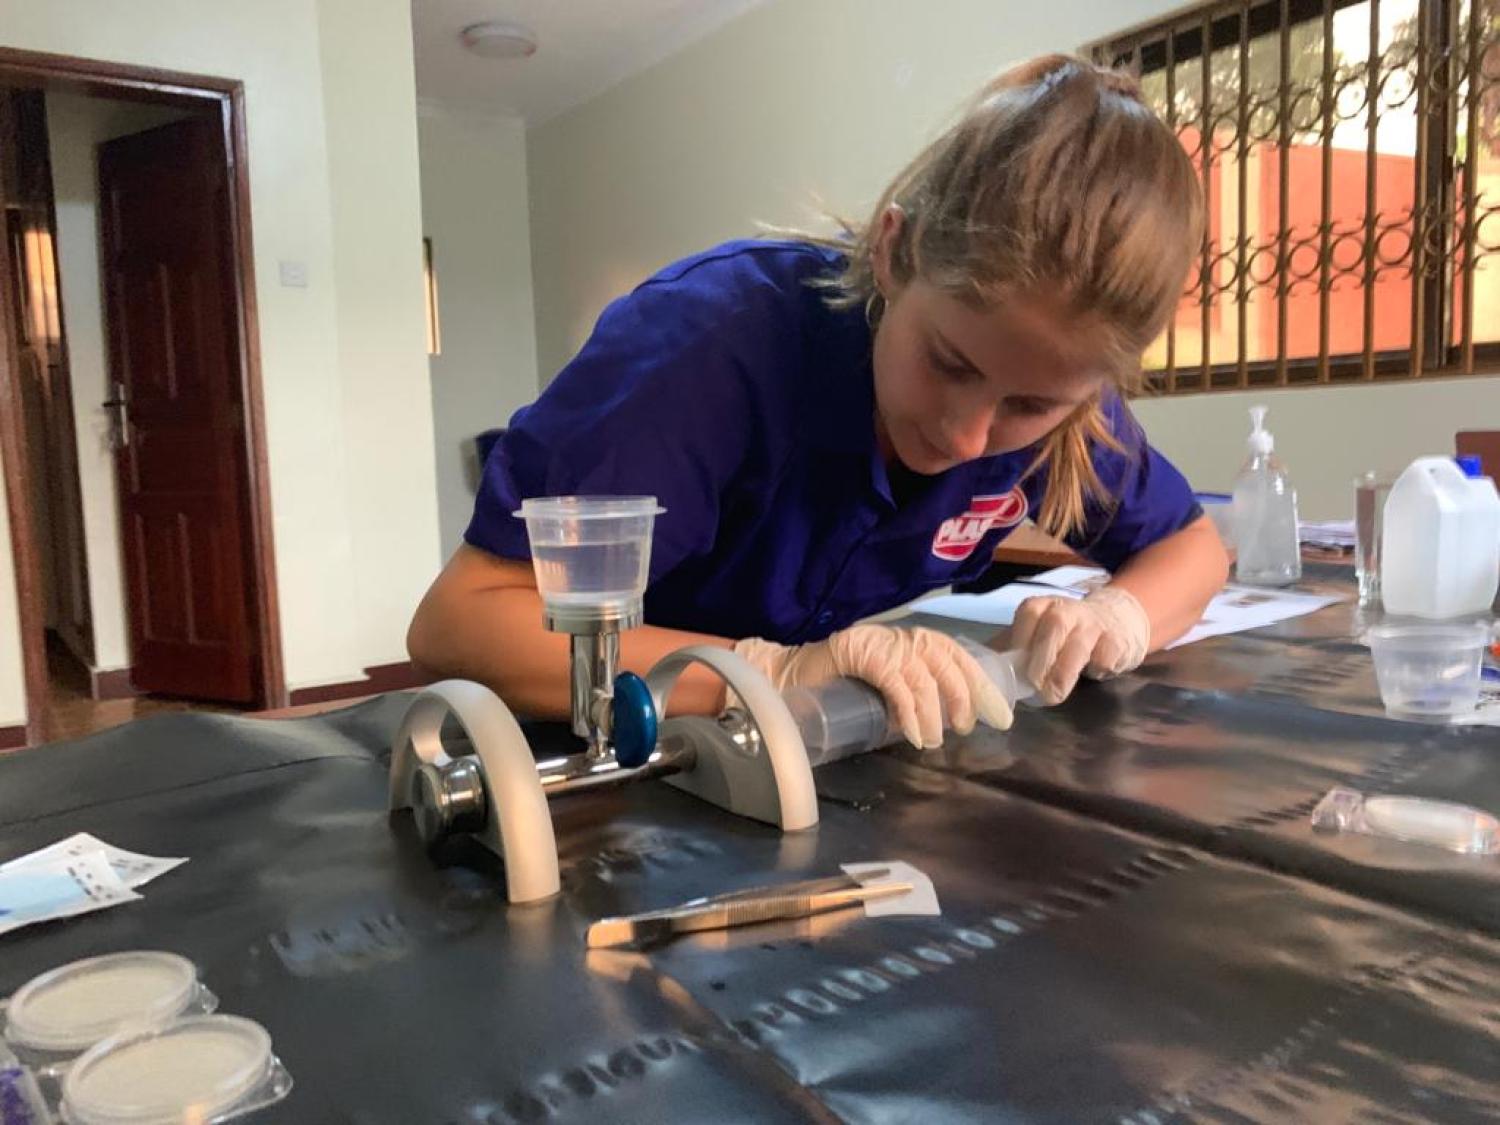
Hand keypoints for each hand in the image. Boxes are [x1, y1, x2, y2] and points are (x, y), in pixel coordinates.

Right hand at [734, 624, 1013, 748]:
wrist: (793, 676)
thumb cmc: (844, 686)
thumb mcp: (891, 687)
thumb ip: (918, 694)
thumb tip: (952, 721)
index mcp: (916, 641)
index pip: (960, 657)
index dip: (982, 684)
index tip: (999, 715)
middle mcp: (903, 636)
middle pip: (948, 663)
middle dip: (964, 698)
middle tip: (965, 729)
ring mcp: (882, 643)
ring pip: (923, 677)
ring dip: (934, 712)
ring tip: (934, 739)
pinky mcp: (861, 653)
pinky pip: (896, 683)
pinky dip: (909, 711)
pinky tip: (914, 734)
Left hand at [1011, 586, 1150, 704]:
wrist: (1117, 620)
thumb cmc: (1067, 634)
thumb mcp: (1040, 633)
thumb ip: (1013, 648)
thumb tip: (982, 669)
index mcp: (1044, 606)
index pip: (1029, 612)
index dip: (1020, 638)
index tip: (1014, 665)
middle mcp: (1069, 610)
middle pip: (1054, 625)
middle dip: (1042, 658)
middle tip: (1034, 686)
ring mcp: (1095, 624)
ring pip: (1079, 643)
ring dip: (1064, 671)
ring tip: (1054, 694)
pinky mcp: (1117, 641)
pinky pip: (1105, 656)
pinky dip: (1096, 670)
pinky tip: (1090, 675)